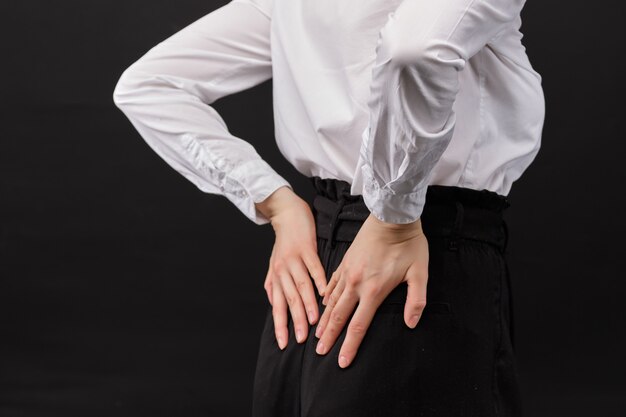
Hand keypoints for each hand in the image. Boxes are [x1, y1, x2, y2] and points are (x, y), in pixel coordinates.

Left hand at [255, 186, 327, 349]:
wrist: (287, 214)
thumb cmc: (283, 242)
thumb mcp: (274, 264)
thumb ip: (274, 285)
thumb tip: (274, 304)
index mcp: (276, 277)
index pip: (277, 306)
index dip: (280, 325)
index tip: (284, 343)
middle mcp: (282, 270)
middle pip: (289, 299)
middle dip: (295, 321)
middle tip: (302, 338)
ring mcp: (294, 259)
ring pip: (301, 285)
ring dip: (307, 304)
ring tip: (314, 320)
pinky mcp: (305, 248)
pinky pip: (313, 267)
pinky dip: (318, 280)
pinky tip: (324, 292)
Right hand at [314, 213, 428, 367]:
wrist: (391, 216)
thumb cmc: (408, 245)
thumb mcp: (419, 273)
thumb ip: (416, 301)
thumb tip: (411, 324)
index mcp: (373, 290)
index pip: (358, 326)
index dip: (349, 346)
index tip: (341, 362)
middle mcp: (355, 284)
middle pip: (338, 317)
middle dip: (328, 337)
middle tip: (319, 353)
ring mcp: (347, 272)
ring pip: (331, 301)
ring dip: (323, 320)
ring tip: (316, 334)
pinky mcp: (345, 262)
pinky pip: (331, 284)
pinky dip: (325, 297)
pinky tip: (321, 304)